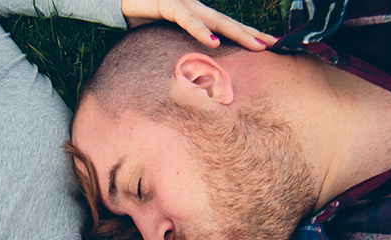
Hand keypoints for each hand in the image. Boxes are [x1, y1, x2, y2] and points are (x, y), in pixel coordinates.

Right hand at [120, 0, 275, 49]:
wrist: (115, 1)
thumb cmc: (140, 22)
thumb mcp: (165, 42)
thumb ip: (179, 55)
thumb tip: (190, 80)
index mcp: (197, 17)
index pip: (227, 28)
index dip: (249, 36)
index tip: (271, 47)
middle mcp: (195, 8)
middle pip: (229, 24)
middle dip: (253, 36)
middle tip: (275, 46)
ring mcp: (183, 4)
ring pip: (215, 21)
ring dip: (237, 34)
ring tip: (256, 47)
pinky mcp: (166, 3)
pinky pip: (186, 18)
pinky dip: (200, 30)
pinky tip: (213, 42)